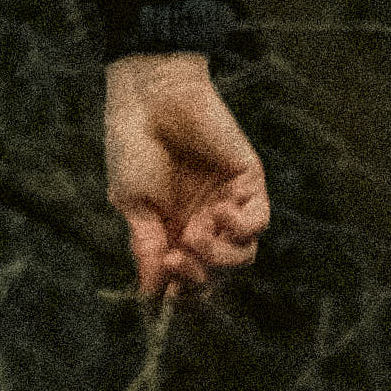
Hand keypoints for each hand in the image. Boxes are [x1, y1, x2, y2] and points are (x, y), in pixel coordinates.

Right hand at [104, 51, 267, 302]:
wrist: (149, 99)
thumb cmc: (132, 146)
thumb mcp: (132, 203)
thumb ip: (146, 246)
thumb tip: (151, 292)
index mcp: (173, 231)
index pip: (189, 278)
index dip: (181, 290)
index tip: (164, 287)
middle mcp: (204, 223)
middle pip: (217, 273)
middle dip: (199, 277)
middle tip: (177, 259)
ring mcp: (228, 204)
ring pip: (242, 255)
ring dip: (220, 256)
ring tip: (194, 235)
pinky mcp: (248, 182)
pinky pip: (258, 222)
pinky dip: (242, 229)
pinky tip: (219, 215)